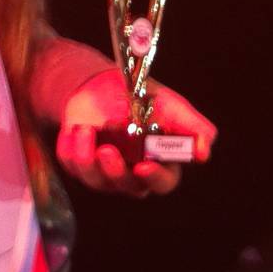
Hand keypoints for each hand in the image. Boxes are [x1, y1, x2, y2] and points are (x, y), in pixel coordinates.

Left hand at [56, 68, 216, 196]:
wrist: (104, 84)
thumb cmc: (144, 98)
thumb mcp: (171, 106)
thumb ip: (192, 127)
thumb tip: (203, 151)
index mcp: (161, 162)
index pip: (163, 182)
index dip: (156, 178)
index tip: (144, 167)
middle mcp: (134, 173)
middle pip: (129, 187)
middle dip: (116, 171)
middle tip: (107, 151)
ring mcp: (106, 171)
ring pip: (97, 180)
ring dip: (87, 158)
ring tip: (85, 130)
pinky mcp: (80, 163)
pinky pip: (72, 164)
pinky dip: (70, 147)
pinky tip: (74, 129)